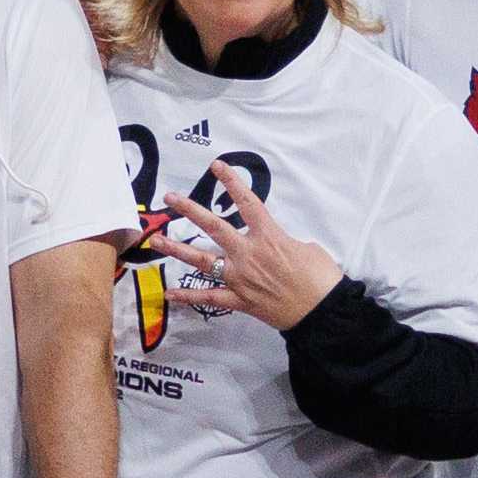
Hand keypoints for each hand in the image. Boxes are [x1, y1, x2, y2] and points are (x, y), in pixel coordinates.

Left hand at [155, 164, 337, 329]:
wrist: (322, 312)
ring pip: (202, 261)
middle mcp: (248, 254)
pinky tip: (170, 294)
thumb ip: (284, 242)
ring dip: (177, 250)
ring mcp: (240, 278)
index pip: (247, 202)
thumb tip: (274, 246)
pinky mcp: (239, 300)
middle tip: (171, 198)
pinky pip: (209, 297)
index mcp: (268, 236)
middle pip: (213, 226)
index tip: (217, 166)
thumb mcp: (308, 248)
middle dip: (190, 209)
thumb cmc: (321, 278)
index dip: (231, 181)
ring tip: (156, 242)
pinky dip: (189, 297)